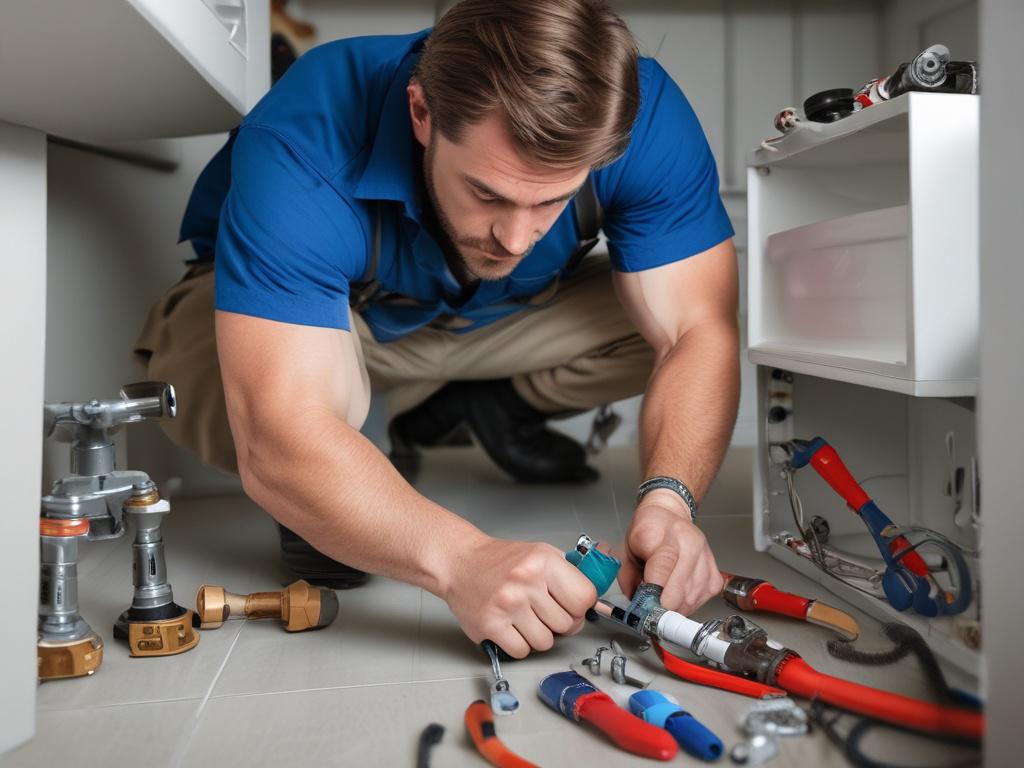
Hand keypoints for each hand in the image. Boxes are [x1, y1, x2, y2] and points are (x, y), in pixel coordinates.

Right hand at [442, 536, 596, 658]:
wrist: (459, 561)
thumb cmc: (499, 560)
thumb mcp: (540, 553)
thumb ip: (569, 573)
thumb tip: (596, 599)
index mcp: (543, 561)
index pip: (585, 598)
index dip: (581, 607)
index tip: (573, 607)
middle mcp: (526, 581)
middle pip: (567, 624)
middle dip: (559, 622)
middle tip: (542, 611)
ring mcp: (508, 605)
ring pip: (546, 642)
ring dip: (538, 635)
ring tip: (524, 617)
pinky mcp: (490, 625)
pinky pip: (522, 651)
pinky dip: (518, 644)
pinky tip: (510, 626)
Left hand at [618, 489, 722, 613]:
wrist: (669, 516)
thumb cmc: (649, 531)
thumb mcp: (627, 547)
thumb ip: (627, 577)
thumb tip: (635, 604)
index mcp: (666, 534)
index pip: (663, 566)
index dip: (654, 589)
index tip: (645, 604)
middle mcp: (691, 544)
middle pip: (681, 588)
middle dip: (663, 605)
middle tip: (651, 609)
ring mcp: (706, 558)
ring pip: (692, 598)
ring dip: (675, 607)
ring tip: (662, 599)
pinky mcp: (715, 573)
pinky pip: (702, 599)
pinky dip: (688, 604)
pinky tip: (678, 595)